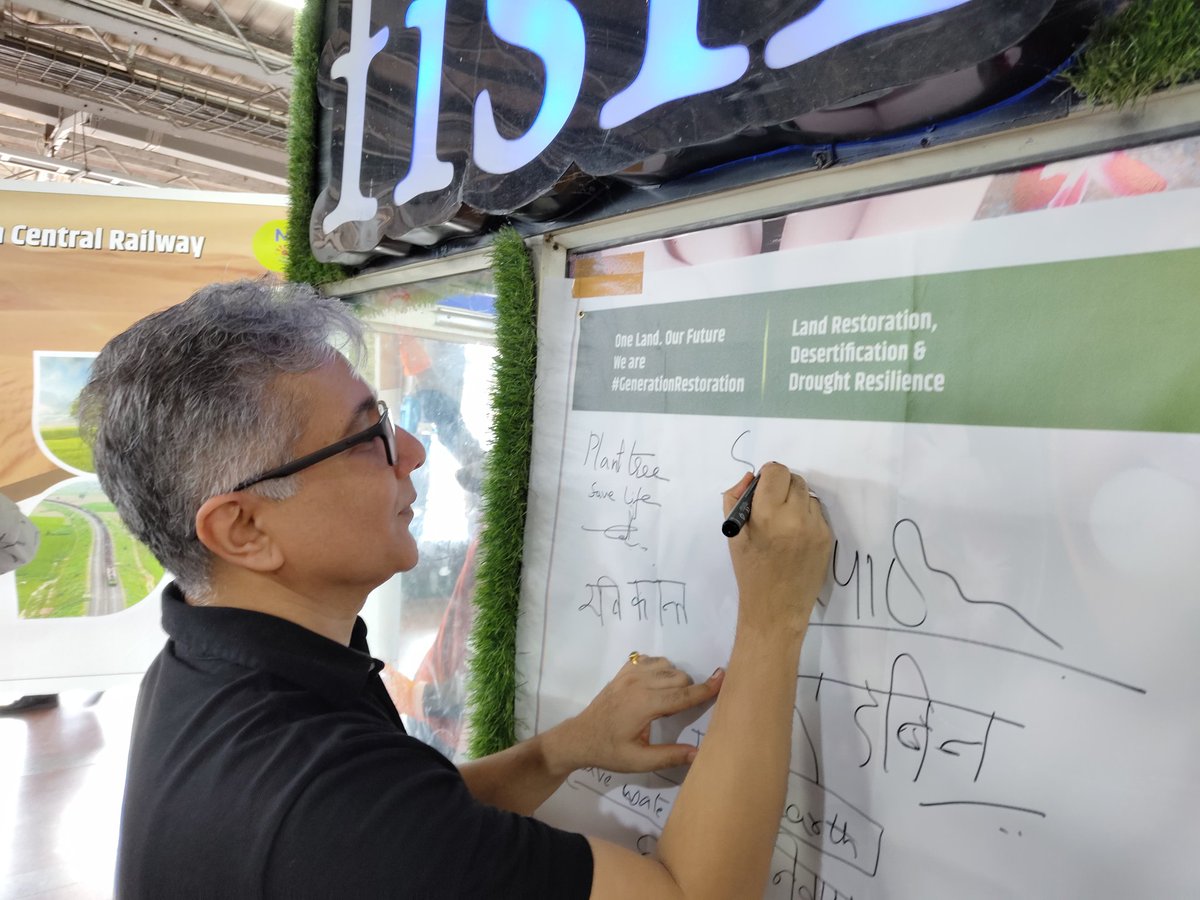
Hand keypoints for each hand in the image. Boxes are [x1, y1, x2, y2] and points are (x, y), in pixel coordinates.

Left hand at [547, 655, 723, 774]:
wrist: (580, 737)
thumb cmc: (610, 751)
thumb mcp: (639, 761)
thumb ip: (669, 756)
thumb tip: (698, 753)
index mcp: (645, 704)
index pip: (683, 695)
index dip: (706, 689)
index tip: (724, 678)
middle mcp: (639, 683)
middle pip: (679, 677)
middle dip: (688, 691)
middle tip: (677, 713)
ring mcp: (629, 673)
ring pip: (667, 666)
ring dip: (674, 679)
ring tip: (665, 701)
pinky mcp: (623, 671)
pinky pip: (650, 659)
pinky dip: (659, 668)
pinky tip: (654, 685)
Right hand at [723, 462, 831, 633]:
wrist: (776, 608)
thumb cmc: (750, 571)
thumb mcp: (733, 534)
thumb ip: (735, 498)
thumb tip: (751, 477)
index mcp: (768, 515)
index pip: (777, 471)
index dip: (768, 476)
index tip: (763, 490)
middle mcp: (795, 517)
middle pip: (795, 479)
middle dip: (782, 487)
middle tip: (772, 507)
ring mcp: (816, 528)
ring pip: (808, 495)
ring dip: (796, 501)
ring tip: (784, 524)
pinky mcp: (828, 538)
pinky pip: (817, 513)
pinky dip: (806, 517)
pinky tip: (795, 537)